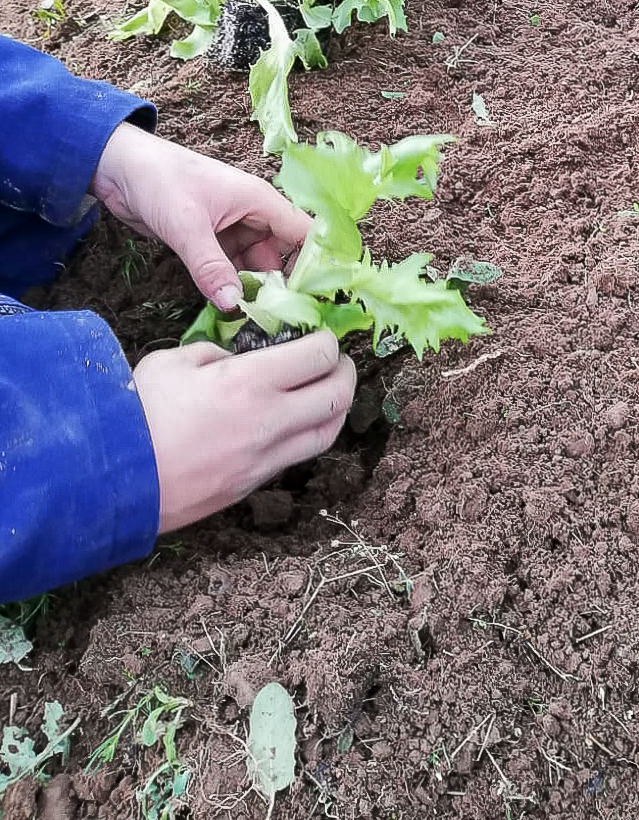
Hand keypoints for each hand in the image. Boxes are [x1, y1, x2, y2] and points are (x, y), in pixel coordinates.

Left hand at [91, 124, 311, 312]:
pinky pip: (231, 268)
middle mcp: (252, 215)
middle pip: (282, 255)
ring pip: (255, 265)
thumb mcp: (187, 226)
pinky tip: (230, 308)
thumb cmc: (160, 181)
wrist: (118, 168)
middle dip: (282, 285)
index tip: (320, 298)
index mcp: (260, 201)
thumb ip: (211, 267)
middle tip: (280, 320)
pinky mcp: (210, 241)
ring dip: (254, 288)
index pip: (303, 233)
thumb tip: (234, 306)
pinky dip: (231, 285)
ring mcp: (231, 229)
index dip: (316, 263)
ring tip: (256, 321)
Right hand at [133, 331, 355, 531]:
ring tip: (327, 392)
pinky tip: (295, 423)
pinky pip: (297, 457)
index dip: (327, 340)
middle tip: (336, 362)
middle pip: (337, 395)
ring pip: (327, 433)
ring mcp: (265, 458)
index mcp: (250, 381)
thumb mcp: (173, 361)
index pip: (318, 354)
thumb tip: (235, 360)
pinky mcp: (253, 485)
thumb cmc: (138, 413)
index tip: (320, 335)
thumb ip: (213, 354)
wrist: (113, 480)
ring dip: (336, 409)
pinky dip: (308, 435)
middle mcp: (269, 420)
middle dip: (345, 372)